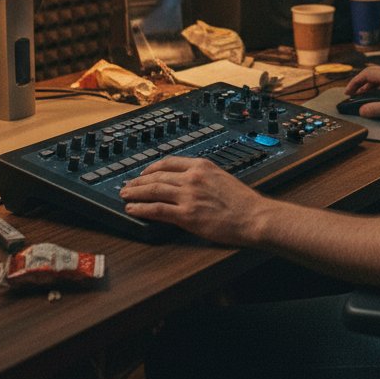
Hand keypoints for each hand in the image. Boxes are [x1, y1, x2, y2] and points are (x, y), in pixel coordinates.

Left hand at [119, 156, 268, 244]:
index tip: (144, 172)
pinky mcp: (186, 214)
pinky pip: (157, 209)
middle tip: (127, 185)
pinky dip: (141, 208)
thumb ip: (203, 178)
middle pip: (157, 175)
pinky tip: (133, 209)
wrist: (254, 216)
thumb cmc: (243, 202)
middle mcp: (192, 177)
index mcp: (202, 166)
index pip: (169, 162)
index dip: (152, 168)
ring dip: (135, 193)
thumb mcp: (222, 179)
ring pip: (153, 190)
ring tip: (125, 195)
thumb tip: (188, 184)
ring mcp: (188, 195)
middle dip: (138, 180)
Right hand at [343, 65, 379, 119]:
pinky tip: (377, 97)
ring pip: (378, 78)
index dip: (355, 82)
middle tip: (352, 93)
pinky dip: (377, 88)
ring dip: (368, 86)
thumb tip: (362, 110)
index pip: (367, 74)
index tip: (348, 92)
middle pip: (371, 73)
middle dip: (359, 82)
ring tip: (362, 96)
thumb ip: (376, 109)